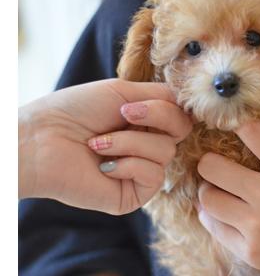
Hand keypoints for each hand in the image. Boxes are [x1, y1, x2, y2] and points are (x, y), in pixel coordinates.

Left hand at [19, 79, 191, 214]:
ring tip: (98, 143)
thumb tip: (190, 106)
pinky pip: (153, 175)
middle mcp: (148, 145)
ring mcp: (142, 170)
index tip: (133, 105)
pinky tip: (103, 165)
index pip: (181, 114)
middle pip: (181, 130)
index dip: (167, 108)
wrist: (42, 139)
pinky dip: (128, 164)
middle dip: (153, 118)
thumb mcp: (123, 92)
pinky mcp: (135, 194)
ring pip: (166, 152)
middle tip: (121, 116)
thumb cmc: (76, 110)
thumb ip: (162, 97)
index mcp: (147, 122)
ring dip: (129, 142)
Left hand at [196, 121, 259, 275]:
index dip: (240, 124)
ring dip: (210, 191)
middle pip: (212, 167)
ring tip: (217, 189)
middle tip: (215, 163)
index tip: (235, 126)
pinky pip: (216, 229)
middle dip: (210, 161)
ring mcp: (257, 226)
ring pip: (208, 199)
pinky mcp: (252, 251)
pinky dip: (214, 218)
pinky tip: (221, 213)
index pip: (250, 132)